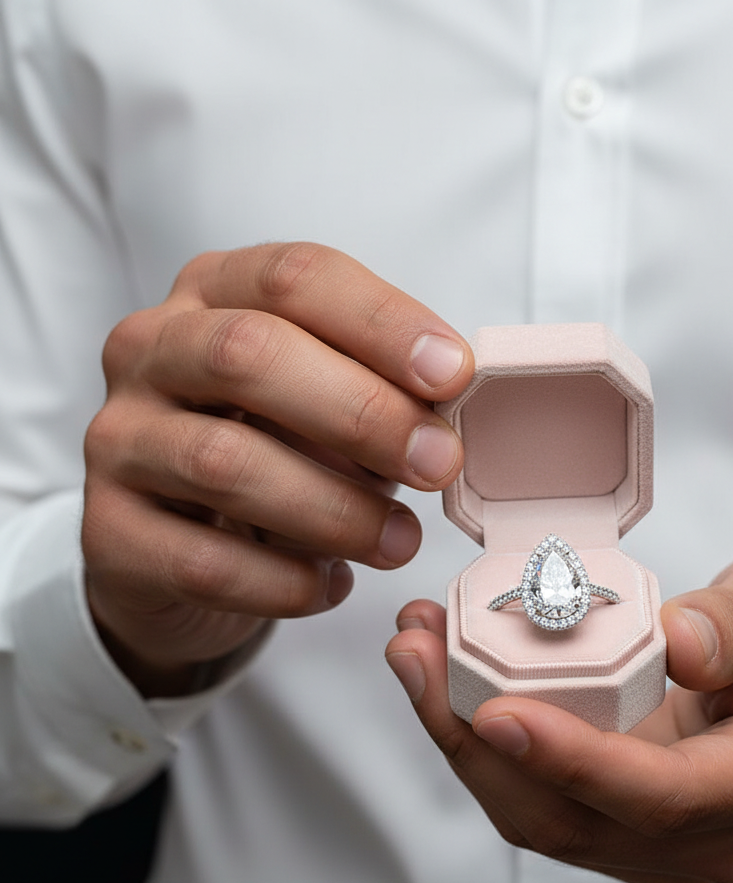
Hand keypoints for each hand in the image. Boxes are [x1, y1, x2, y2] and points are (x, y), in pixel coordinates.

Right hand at [84, 243, 472, 696]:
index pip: (294, 278)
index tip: (454, 374)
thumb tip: (449, 415)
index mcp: (214, 294)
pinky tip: (331, 585)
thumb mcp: (329, 404)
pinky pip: (203, 562)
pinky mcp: (108, 532)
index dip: (382, 322)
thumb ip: (380, 394)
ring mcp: (118, 440)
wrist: (175, 547)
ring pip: (225, 464)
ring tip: (400, 541)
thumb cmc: (274, 452)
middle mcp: (151, 351)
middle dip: (363, 411)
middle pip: (248, 354)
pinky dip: (285, 582)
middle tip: (439, 463)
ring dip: (336, 509)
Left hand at [385, 551, 732, 882]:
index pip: (662, 799)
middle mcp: (714, 836)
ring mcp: (668, 841)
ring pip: (544, 818)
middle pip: (577, 821)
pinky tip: (448, 677)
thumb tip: (676, 642)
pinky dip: (487, 744)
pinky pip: (545, 798)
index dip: (574, 764)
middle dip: (479, 747)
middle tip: (417, 656)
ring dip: (465, 743)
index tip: (497, 712)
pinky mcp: (629, 821)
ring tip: (415, 653)